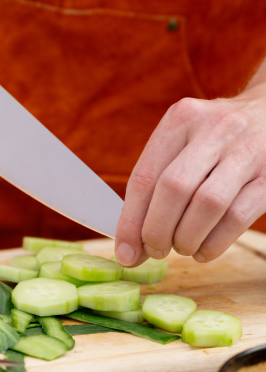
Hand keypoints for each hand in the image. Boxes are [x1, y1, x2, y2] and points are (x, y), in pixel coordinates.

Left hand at [114, 84, 265, 266]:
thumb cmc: (216, 140)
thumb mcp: (184, 141)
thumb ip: (155, 185)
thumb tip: (128, 245)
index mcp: (182, 119)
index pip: (145, 176)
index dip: (130, 221)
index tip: (124, 252)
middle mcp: (215, 130)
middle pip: (174, 188)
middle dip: (157, 230)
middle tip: (155, 250)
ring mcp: (247, 152)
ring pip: (207, 204)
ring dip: (186, 238)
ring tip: (181, 248)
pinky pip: (237, 218)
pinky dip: (214, 243)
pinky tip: (204, 249)